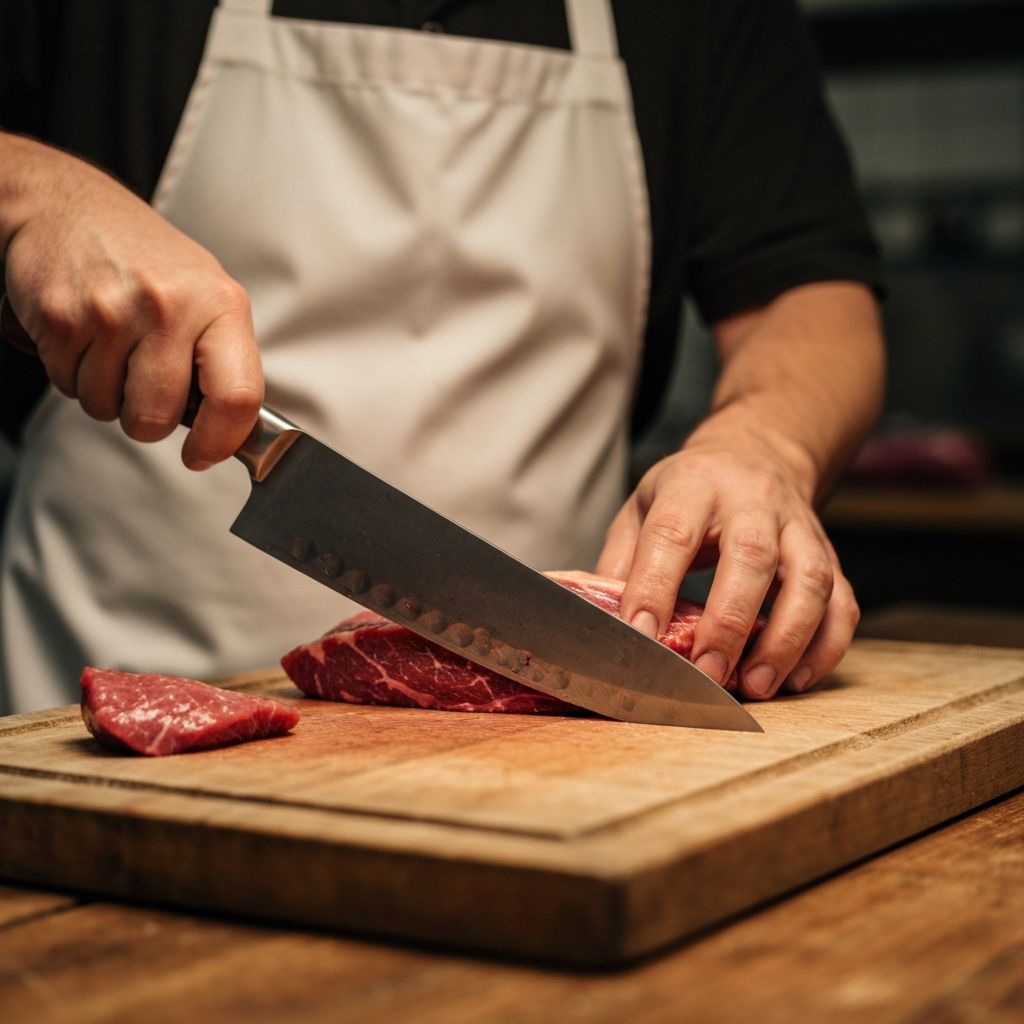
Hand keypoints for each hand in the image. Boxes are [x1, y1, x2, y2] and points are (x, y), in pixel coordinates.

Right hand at [0, 134, 261, 467]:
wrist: (67, 205)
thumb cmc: (147, 260)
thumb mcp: (207, 296)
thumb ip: (224, 360)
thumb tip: (236, 432)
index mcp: (221, 304)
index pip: (238, 396)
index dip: (222, 441)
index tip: (203, 454)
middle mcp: (171, 306)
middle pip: (159, 418)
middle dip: (148, 418)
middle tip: (144, 382)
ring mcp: (113, 312)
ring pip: (107, 409)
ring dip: (107, 394)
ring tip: (113, 346)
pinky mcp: (62, 317)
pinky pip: (68, 386)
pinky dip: (74, 374)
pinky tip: (85, 335)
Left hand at [596, 437, 859, 699]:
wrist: (756, 453)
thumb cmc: (689, 492)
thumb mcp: (642, 506)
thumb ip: (620, 560)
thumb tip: (599, 622)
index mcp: (694, 484)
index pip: (672, 535)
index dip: (654, 588)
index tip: (640, 637)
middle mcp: (753, 499)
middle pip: (752, 557)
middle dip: (729, 622)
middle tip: (708, 672)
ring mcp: (799, 526)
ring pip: (809, 580)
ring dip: (786, 639)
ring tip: (756, 684)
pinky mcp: (829, 553)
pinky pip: (842, 602)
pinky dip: (826, 646)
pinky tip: (796, 678)